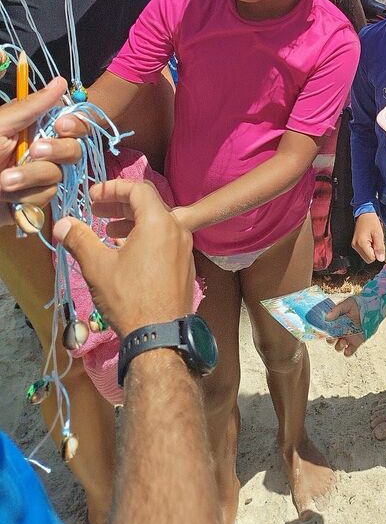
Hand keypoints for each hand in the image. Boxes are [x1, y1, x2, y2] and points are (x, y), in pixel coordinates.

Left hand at [0, 79, 84, 225]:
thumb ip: (32, 106)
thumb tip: (61, 81)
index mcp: (33, 127)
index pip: (71, 121)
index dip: (75, 124)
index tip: (61, 126)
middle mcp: (40, 150)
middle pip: (73, 148)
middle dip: (56, 150)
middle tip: (34, 151)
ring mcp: (38, 176)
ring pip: (59, 174)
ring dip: (30, 177)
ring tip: (4, 180)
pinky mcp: (33, 200)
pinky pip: (46, 196)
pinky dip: (25, 196)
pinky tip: (6, 196)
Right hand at [53, 177, 195, 336]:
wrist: (160, 335)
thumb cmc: (128, 296)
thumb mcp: (98, 266)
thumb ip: (80, 239)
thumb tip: (62, 223)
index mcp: (159, 221)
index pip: (138, 188)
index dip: (113, 188)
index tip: (92, 197)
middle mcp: (177, 229)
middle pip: (149, 204)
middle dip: (120, 204)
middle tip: (96, 211)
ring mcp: (184, 248)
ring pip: (157, 223)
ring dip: (131, 222)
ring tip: (106, 233)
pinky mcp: (184, 264)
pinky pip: (164, 240)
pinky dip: (144, 238)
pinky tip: (125, 253)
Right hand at [324, 296, 364, 355]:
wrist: (371, 307)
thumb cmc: (357, 304)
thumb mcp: (346, 304)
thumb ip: (336, 310)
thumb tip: (327, 317)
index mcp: (336, 323)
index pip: (326, 330)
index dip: (323, 333)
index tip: (323, 333)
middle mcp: (341, 331)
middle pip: (331, 340)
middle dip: (330, 340)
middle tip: (333, 337)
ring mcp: (348, 337)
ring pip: (339, 347)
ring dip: (339, 346)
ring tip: (343, 341)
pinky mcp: (356, 342)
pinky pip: (349, 351)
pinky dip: (347, 352)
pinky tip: (348, 349)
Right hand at [352, 212, 385, 262]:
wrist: (364, 215)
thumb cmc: (372, 222)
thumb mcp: (379, 234)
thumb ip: (379, 247)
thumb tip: (381, 259)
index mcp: (361, 243)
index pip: (371, 258)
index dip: (377, 253)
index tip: (377, 244)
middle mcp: (355, 246)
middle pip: (368, 259)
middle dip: (374, 253)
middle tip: (375, 241)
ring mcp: (354, 245)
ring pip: (366, 257)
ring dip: (371, 251)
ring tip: (372, 240)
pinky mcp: (354, 245)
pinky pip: (363, 252)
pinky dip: (368, 249)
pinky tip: (369, 240)